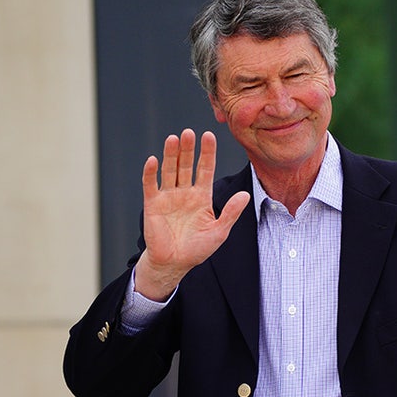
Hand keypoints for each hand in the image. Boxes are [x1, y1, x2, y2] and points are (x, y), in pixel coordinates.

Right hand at [135, 129, 249, 299]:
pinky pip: (151, 185)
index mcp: (201, 196)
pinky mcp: (152, 204)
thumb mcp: (219, 231)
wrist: (175, 263)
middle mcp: (184, 192)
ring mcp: (168, 196)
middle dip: (188, 149)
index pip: (205, 169)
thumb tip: (245, 194)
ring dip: (170, 155)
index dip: (207, 153)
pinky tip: (153, 160)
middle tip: (189, 132)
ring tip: (173, 138)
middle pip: (186, 165)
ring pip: (169, 170)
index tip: (209, 135)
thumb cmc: (198, 248)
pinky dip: (151, 173)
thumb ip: (230, 212)